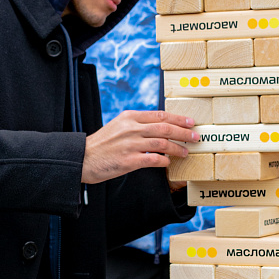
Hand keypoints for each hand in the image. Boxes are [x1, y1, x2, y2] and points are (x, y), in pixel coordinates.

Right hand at [82, 109, 198, 183]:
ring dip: (177, 148)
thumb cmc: (102, 144)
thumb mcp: (118, 126)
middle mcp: (131, 128)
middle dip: (183, 133)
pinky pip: (153, 160)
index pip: (160, 115)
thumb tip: (158, 127)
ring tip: (186, 152)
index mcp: (130, 117)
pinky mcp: (128, 161)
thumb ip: (136, 125)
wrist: (82, 158)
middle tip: (196, 137)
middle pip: (165, 128)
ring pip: (162, 144)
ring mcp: (130, 145)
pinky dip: (164, 161)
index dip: (178, 119)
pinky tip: (169, 163)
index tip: (190, 122)